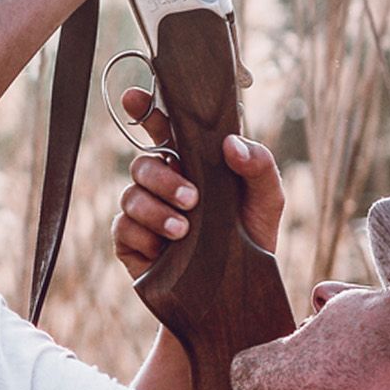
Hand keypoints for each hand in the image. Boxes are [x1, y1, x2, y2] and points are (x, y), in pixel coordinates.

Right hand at [112, 84, 283, 270]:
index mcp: (192, 166)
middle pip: (143, 163)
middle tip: (192, 199)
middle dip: (163, 178)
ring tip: (184, 230)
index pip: (163, 131)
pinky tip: (165, 249)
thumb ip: (259, 166)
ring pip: (131, 194)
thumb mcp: (267, 200)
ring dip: (157, 210)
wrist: (236, 292)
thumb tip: (231, 144)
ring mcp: (144, 213)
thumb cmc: (251, 237)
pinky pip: (122, 227)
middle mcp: (163, 184)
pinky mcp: (131, 243)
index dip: (146, 111)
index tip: (135, 97)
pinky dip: (144, 235)